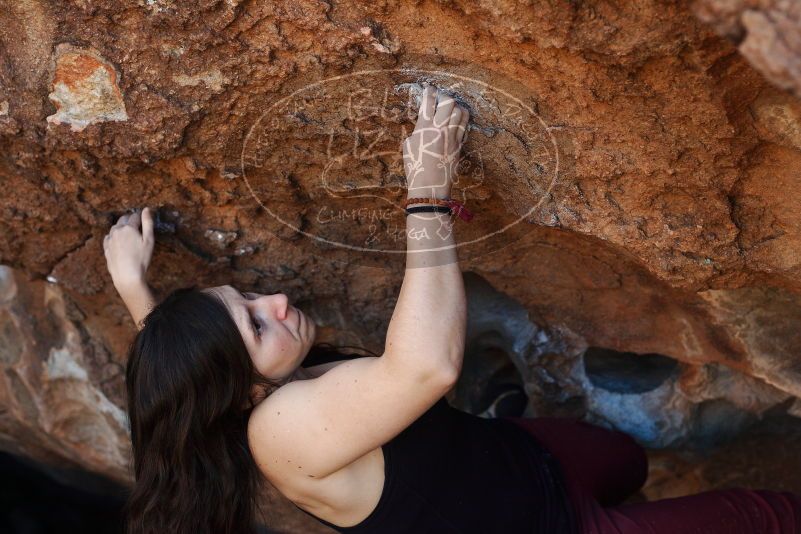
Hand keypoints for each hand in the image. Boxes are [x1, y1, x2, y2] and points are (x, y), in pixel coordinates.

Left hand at [103, 207, 154, 293]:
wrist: (127, 275)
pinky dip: (115, 236)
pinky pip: (109, 237)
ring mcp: (110, 239)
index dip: (141, 217)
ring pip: (115, 228)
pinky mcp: (106, 247)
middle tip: (137, 227)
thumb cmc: (141, 259)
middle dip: (130, 220)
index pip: (135, 216)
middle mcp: (117, 230)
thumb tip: (146, 209)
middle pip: (123, 219)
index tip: (144, 220)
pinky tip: (120, 242)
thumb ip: (148, 223)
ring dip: (122, 227)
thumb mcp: (149, 240)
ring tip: (129, 235)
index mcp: (128, 227)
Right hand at [403, 85, 469, 199]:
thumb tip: (423, 124)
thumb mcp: (408, 146)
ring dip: (455, 108)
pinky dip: (461, 119)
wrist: (429, 187)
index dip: (428, 91)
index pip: (428, 101)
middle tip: (439, 101)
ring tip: (450, 111)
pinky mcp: (460, 144)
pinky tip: (456, 121)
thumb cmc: (415, 168)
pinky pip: (465, 125)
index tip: (428, 88)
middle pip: (448, 101)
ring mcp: (452, 136)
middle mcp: (440, 129)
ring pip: (461, 111)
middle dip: (443, 97)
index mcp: (424, 128)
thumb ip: (417, 131)